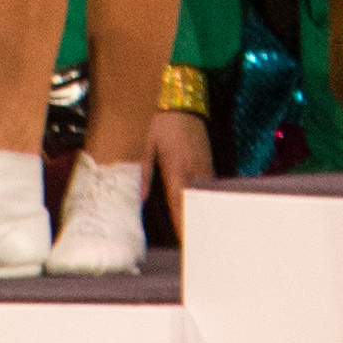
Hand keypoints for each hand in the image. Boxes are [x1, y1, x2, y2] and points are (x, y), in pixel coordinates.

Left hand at [148, 106, 211, 239]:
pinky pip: (206, 187)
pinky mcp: (207, 160)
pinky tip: (197, 211)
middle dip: (195, 227)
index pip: (182, 205)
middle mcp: (196, 169)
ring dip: (201, 215)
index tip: (186, 246)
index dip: (183, 227)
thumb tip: (136, 199)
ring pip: (205, 197)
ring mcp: (205, 164)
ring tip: (198, 237)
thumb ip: (140, 170)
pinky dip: (202, 202)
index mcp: (179, 167)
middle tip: (192, 249)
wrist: (176, 93)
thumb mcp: (142, 141)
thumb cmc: (158, 116)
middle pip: (198, 206)